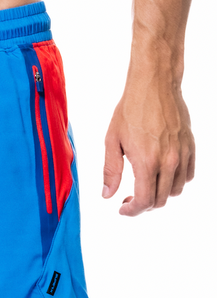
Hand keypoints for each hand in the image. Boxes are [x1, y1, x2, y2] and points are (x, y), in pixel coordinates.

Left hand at [102, 75, 194, 215]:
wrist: (154, 85)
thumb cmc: (130, 110)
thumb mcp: (112, 141)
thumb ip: (111, 171)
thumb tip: (107, 194)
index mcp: (146, 162)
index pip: (144, 201)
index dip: (132, 211)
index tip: (122, 209)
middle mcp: (168, 162)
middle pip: (160, 200)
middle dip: (143, 205)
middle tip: (129, 199)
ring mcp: (182, 155)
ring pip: (176, 191)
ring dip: (160, 195)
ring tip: (145, 186)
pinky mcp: (191, 147)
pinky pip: (188, 176)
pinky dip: (176, 182)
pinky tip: (161, 175)